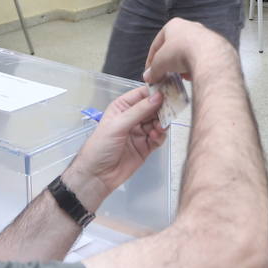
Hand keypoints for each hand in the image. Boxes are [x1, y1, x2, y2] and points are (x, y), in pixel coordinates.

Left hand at [61, 86, 166, 207]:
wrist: (97, 176)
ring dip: (162, 123)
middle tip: (170, 110)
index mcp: (122, 108)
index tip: (168, 92)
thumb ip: (139, 111)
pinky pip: (158, 137)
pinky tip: (155, 137)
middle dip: (162, 108)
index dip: (154, 92)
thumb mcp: (118, 125)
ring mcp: (140, 132)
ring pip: (158, 122)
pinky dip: (160, 136)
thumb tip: (158, 96)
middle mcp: (132, 118)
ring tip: (160, 127)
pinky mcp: (146, 146)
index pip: (142, 94)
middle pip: (153, 108)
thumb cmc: (100, 146)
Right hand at [142, 17, 232, 83]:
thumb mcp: (159, 63)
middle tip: (164, 75)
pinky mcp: (214, 48)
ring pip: (188, 53)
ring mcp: (204, 36)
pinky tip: (191, 77)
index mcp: (174, 25)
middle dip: (168, 63)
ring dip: (182, 66)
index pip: (157, 44)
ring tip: (178, 78)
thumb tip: (150, 77)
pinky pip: (201, 59)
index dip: (151, 59)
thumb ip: (153, 70)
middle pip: (174, 48)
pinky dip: (194, 67)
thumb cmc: (182, 51)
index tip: (150, 72)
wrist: (208, 56)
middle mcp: (190, 27)